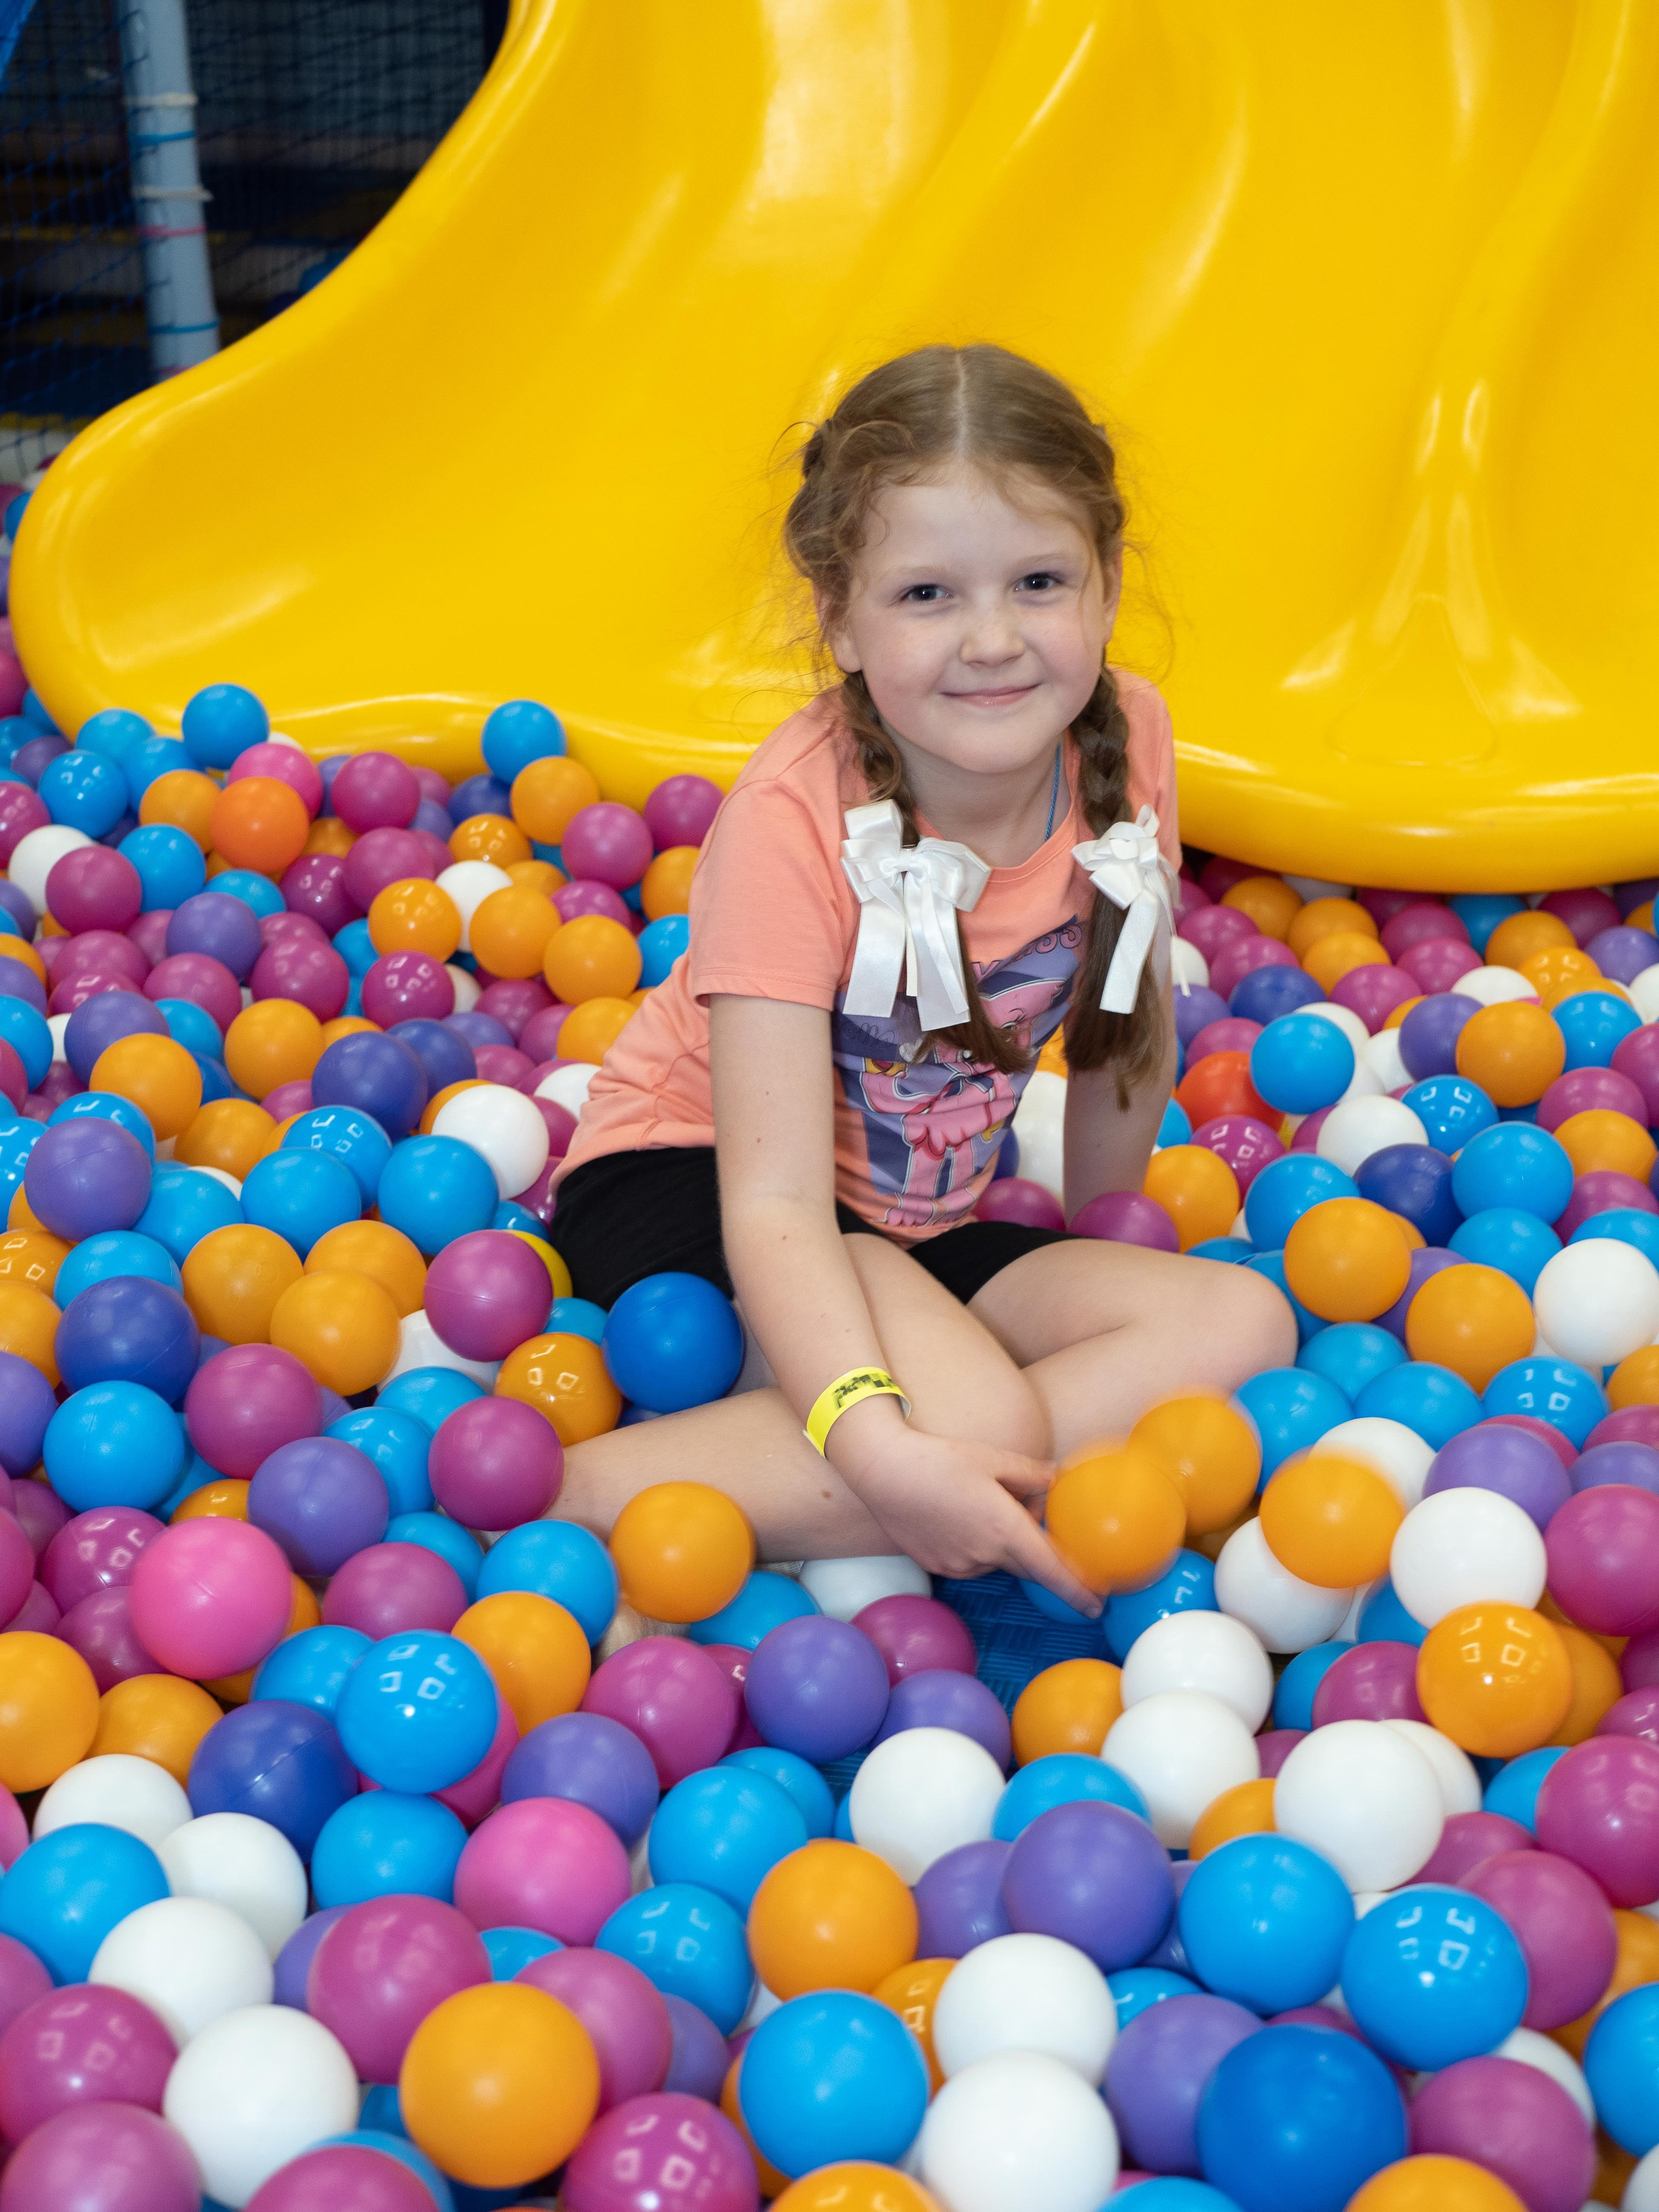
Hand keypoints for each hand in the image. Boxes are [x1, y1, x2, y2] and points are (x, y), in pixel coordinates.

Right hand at [839, 1424, 1100, 1616]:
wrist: (884, 1472)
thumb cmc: (941, 1460)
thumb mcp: (994, 1458)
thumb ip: (1033, 1474)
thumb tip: (1058, 1479)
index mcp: (1005, 1529)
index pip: (1052, 1571)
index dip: (1078, 1591)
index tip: (1097, 1604)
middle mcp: (985, 1555)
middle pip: (1027, 1566)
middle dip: (1041, 1555)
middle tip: (1043, 1527)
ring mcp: (959, 1565)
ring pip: (996, 1561)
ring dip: (1004, 1544)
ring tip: (985, 1504)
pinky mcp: (938, 1567)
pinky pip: (971, 1562)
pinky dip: (977, 1545)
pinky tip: (959, 1515)